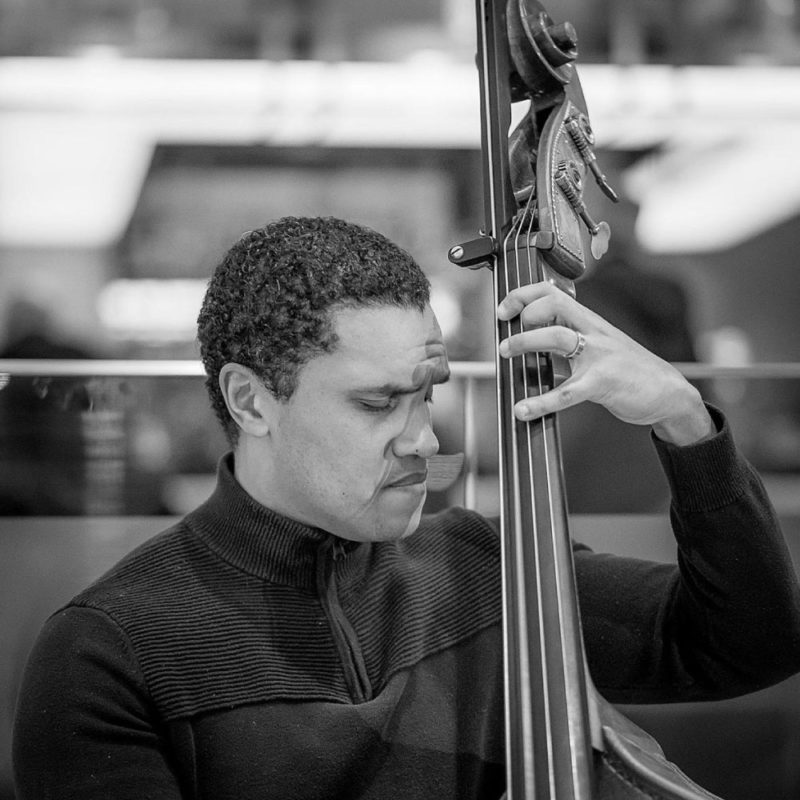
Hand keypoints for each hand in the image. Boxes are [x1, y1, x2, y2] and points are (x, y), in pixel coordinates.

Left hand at [497, 282, 714, 445]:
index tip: (504, 309)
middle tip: (504, 330)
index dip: (524, 296)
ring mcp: (599, 355)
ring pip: (558, 337)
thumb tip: (534, 338)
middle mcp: (594, 332)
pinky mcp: (603, 382)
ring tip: (505, 353)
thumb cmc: (630, 370)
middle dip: (524, 312)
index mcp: (591, 322)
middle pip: (555, 305)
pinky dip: (541, 401)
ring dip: (525, 342)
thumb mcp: (600, 345)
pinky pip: (567, 391)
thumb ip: (571, 339)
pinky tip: (524, 410)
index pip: (554, 293)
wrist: (669, 393)